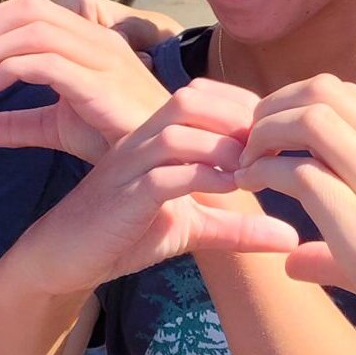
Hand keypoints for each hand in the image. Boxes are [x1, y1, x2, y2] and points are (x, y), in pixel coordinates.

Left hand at [0, 0, 170, 161]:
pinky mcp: (100, 83)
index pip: (31, 6)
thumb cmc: (115, 139)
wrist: (160, 163)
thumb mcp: (56, 127)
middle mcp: (96, 38)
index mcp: (88, 38)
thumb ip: (16, 124)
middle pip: (29, 8)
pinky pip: (45, 61)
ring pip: (33, 30)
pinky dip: (8, 69)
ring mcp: (102, 57)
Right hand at [5, 80, 299, 300]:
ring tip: (252, 171)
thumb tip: (293, 237)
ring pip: (177, 132)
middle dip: (237, 117)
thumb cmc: (123, 234)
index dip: (246, 108)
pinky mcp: (122, 197)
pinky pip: (161, 176)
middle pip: (192, 100)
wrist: (61, 257)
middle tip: (271, 148)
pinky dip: (199, 177)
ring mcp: (129, 166)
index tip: (278, 137)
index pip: (205, 97)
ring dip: (222, 146)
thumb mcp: (191, 229)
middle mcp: (141, 140)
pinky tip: (227, 190)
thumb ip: (237, 229)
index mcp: (158, 137)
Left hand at [234, 75, 355, 354]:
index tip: (269, 135)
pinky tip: (248, 189)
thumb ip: (337, 252)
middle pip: (325, 92)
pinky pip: (302, 173)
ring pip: (312, 119)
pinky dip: (264, 172)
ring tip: (244, 163)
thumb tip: (292, 262)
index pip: (348, 97)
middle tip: (248, 141)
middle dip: (274, 106)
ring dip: (265, 133)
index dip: (296, 103)